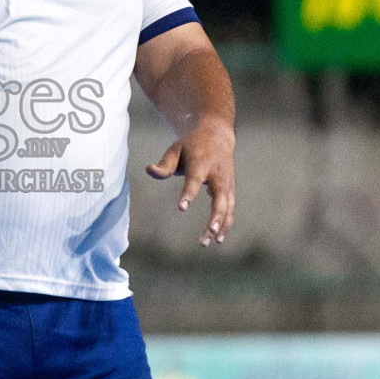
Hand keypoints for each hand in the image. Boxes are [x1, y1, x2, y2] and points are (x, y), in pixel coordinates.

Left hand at [145, 119, 235, 245]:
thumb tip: (149, 170)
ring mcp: (227, 183)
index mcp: (201, 162)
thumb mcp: (175, 149)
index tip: (181, 208)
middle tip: (209, 233)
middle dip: (216, 216)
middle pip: (220, 197)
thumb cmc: (191, 146)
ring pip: (228, 206)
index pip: (195, 179)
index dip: (189, 194)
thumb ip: (164, 164)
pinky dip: (226, 223)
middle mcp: (217, 174)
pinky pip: (230, 209)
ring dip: (221, 225)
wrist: (217, 136)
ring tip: (211, 242)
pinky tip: (218, 239)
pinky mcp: (231, 189)